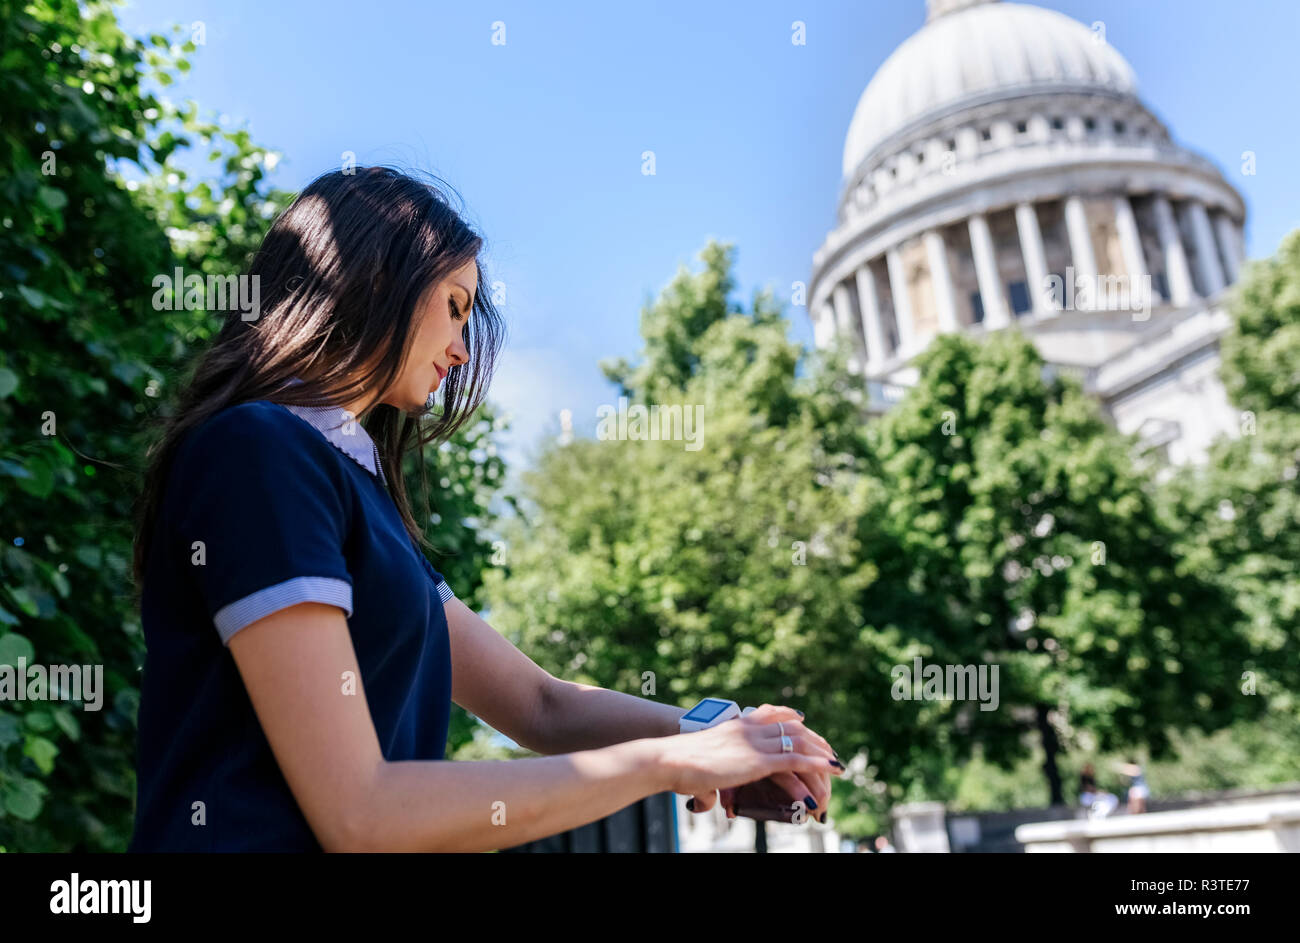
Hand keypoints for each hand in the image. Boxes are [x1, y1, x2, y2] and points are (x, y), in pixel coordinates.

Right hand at [664, 704, 841, 815]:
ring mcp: (755, 744)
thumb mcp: (698, 768)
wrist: (671, 759)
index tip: (801, 719)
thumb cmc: (676, 766)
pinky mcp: (758, 761)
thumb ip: (707, 784)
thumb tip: (704, 804)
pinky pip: (796, 760)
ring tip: (836, 764)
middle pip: (790, 726)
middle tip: (827, 748)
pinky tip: (832, 769)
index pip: (768, 713)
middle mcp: (748, 729)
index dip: (787, 715)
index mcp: (734, 724)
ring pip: (798, 742)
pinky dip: (818, 764)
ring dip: (820, 752)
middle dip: (812, 737)